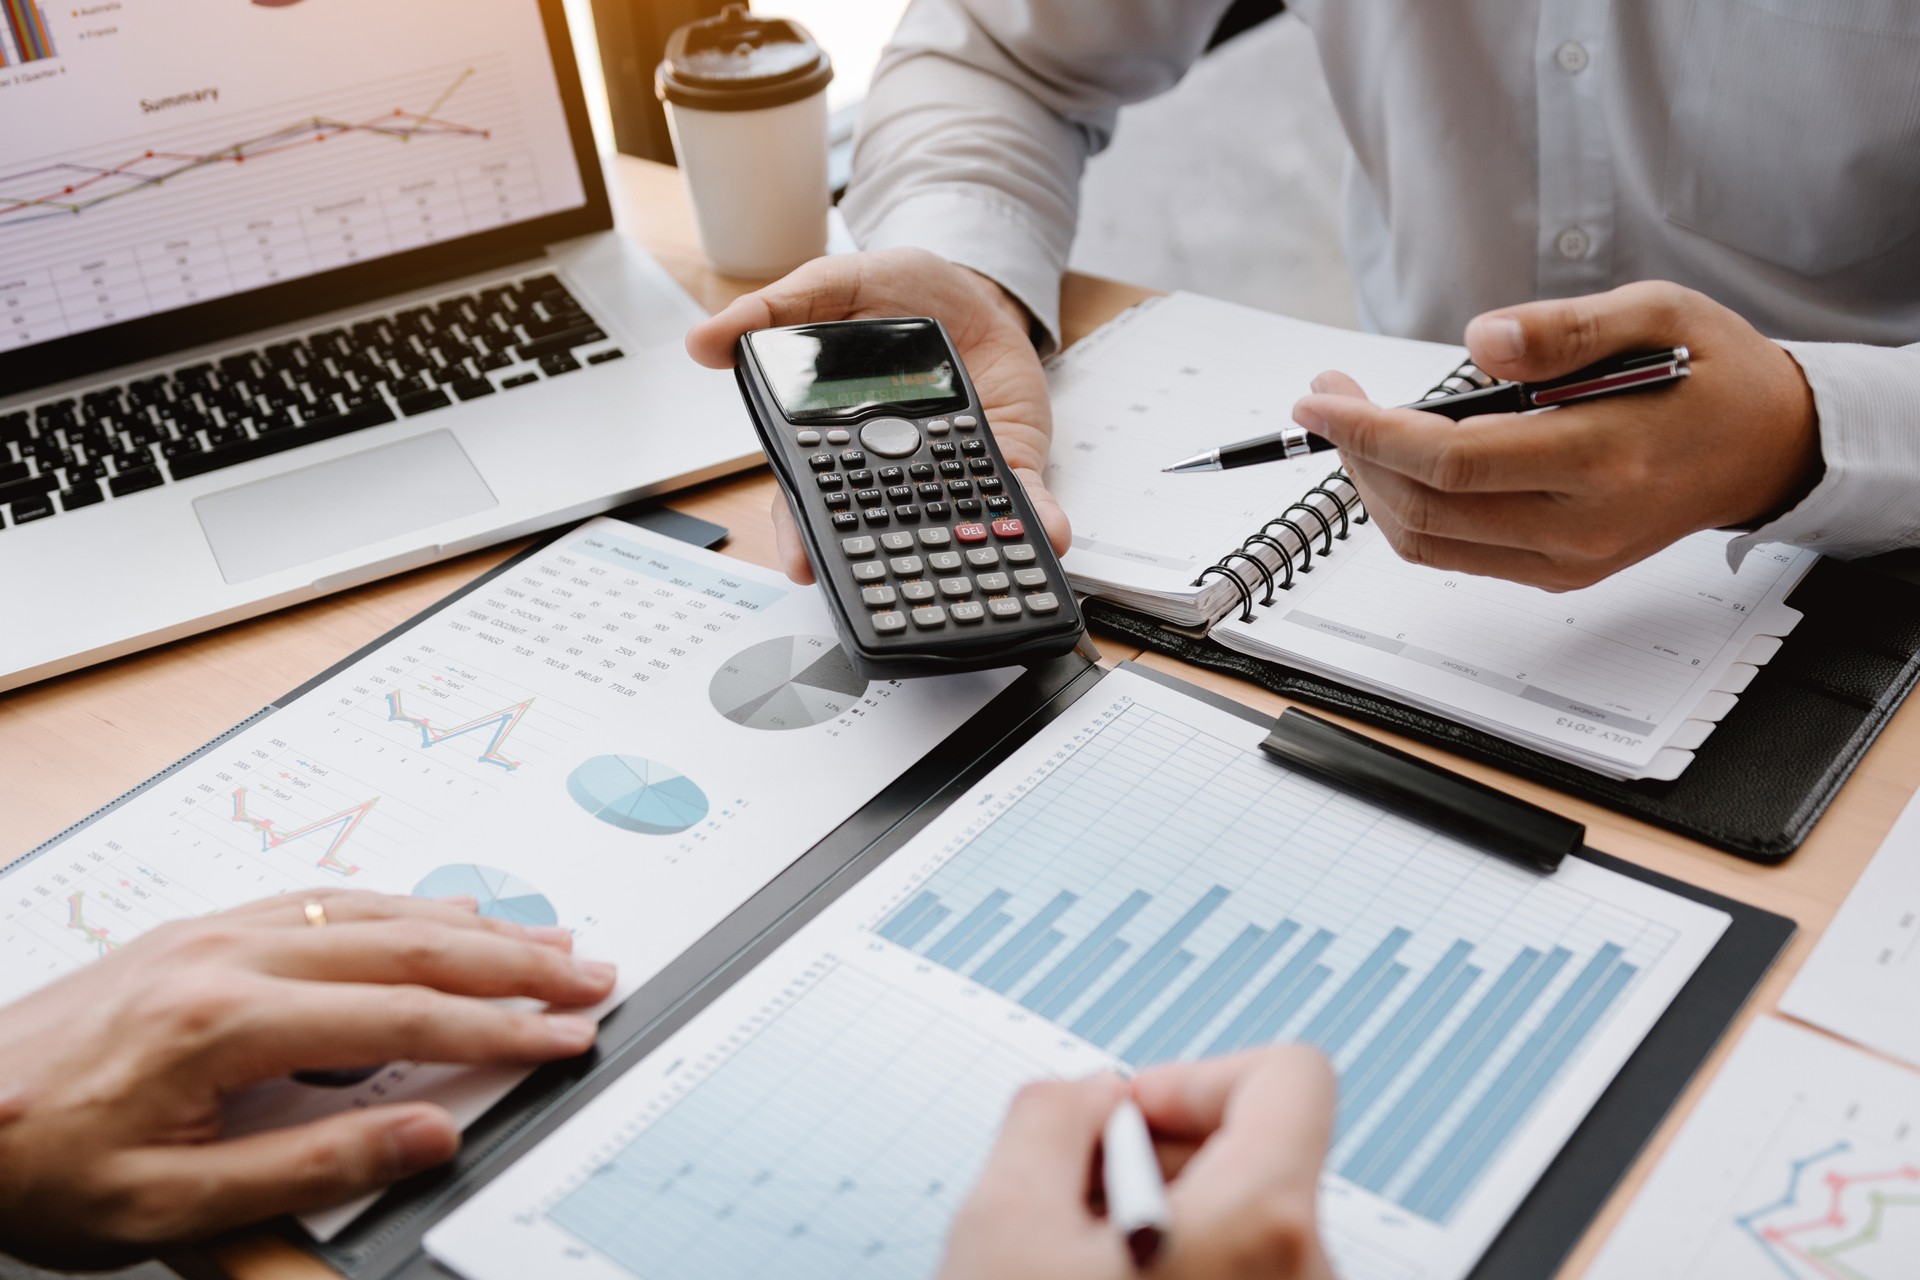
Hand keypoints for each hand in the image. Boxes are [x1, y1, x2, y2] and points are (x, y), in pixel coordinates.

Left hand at [0, 890, 615, 1267]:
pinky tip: (435, 910)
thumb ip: (310, 1167)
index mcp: (225, 1019)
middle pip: (408, 941)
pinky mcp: (199, 933)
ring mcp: (213, 932)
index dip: (501, 1028)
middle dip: (513, 958)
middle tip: (588, 971)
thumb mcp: (166, 1206)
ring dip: (471, 921)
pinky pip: (326, 900)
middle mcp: (227, 954)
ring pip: (374, 908)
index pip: (405, 1015)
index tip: (567, 1035)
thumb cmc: (33, 1165)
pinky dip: (401, 904)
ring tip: (543, 936)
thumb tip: (427, 1133)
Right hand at [686, 247, 1068, 583]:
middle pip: (876, 529)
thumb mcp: (834, 285)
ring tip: (972, 570)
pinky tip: (1048, 534)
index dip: (804, 532)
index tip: (800, 560)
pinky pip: (1021, 503)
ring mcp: (953, 473)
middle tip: (877, 591)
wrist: (979, 288)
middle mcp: (894, 468)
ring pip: (950, 529)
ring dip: (964, 553)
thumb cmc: (902, 294)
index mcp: (838, 436)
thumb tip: (703, 341)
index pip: (813, 494)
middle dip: (877, 566)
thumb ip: (775, 312)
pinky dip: (1037, 523)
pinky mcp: (1007, 465)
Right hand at [938, 1047, 1336, 1279]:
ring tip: (1073, 1264)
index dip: (1191, 1076)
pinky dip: (1172, 1267)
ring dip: (1154, 1219)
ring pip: (1237, 1221)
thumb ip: (1053, 1113)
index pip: (1290, 1075)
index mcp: (1268, 1221)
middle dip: (1153, 1156)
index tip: (1122, 1120)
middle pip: (1255, 1151)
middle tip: (1070, 1203)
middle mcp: (1311, 1272)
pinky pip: (1236, 1273)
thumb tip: (1089, 1096)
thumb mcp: (1004, 1218)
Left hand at [1292, 281, 1821, 589]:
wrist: (1767, 446)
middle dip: (1356, 454)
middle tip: (1332, 399)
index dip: (1367, 432)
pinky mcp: (1559, 572)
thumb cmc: (1711, 372)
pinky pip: (1457, 554)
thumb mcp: (1655, 311)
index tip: (1319, 398)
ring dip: (1373, 486)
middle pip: (1424, 508)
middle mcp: (1581, 524)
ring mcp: (1568, 560)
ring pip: (1428, 542)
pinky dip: (1410, 511)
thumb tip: (1482, 341)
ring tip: (1358, 427)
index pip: (1450, 461)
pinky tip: (1402, 462)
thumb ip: (1564, 328)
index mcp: (1602, 457)